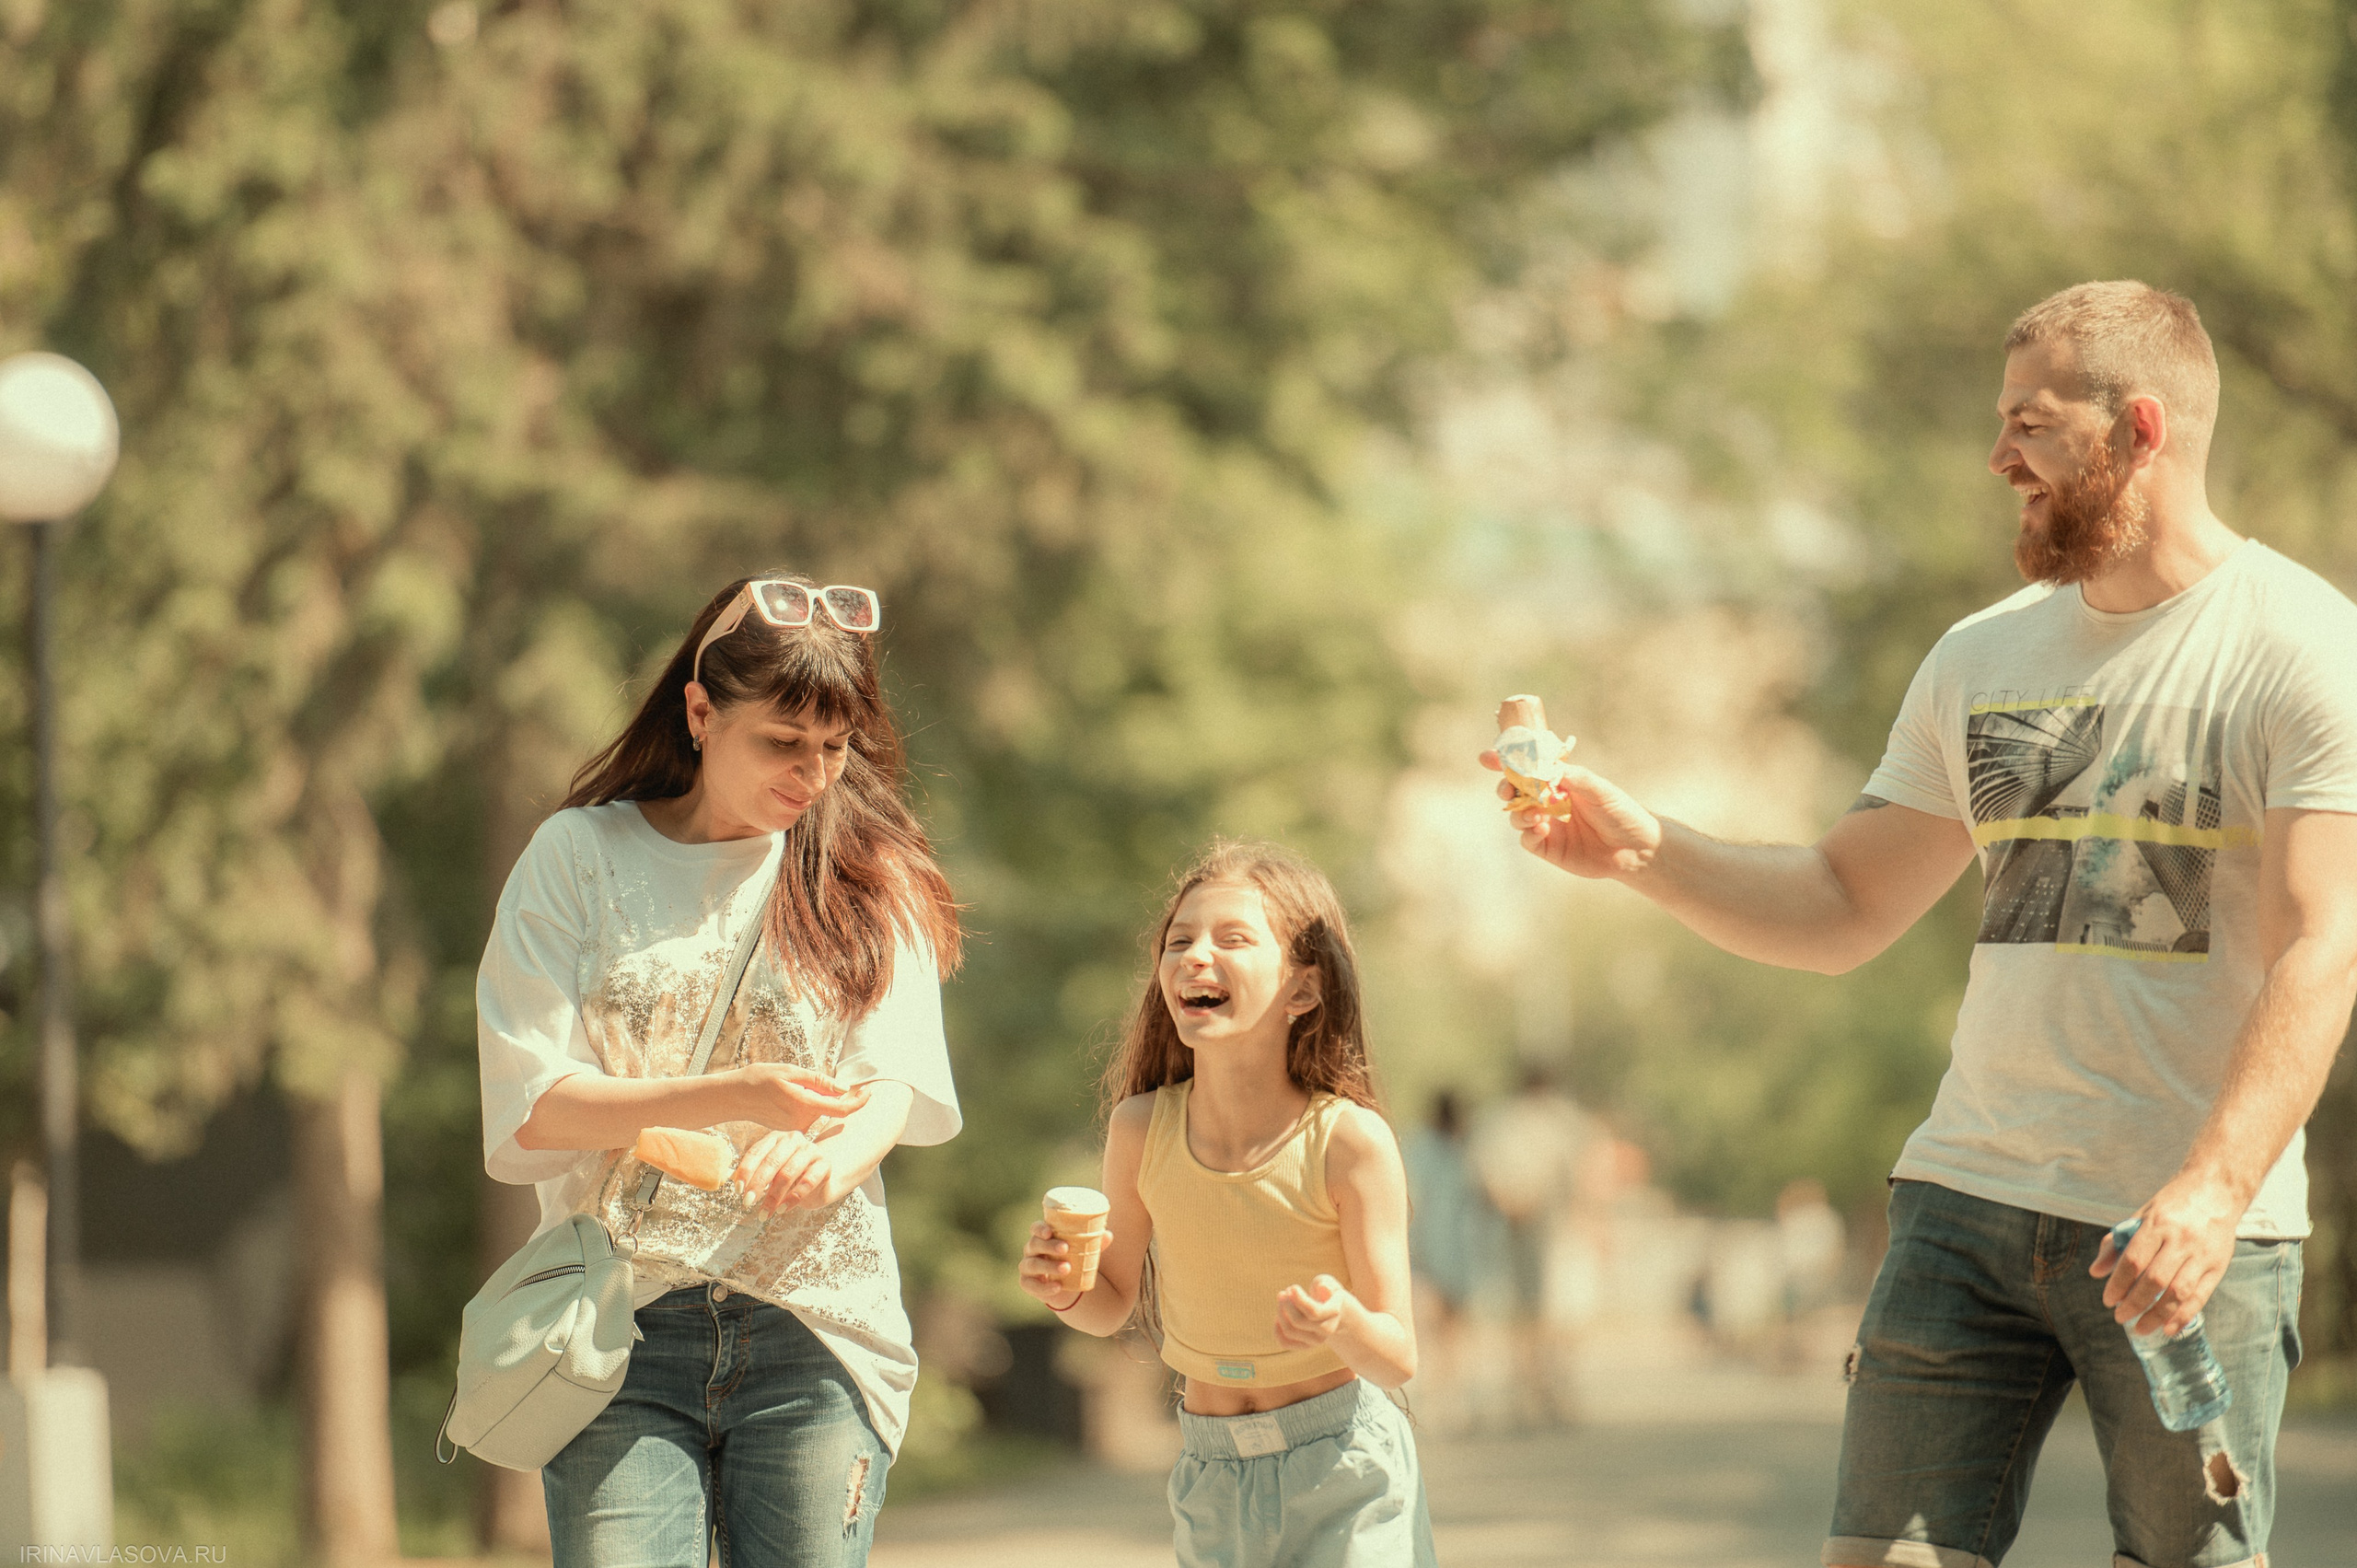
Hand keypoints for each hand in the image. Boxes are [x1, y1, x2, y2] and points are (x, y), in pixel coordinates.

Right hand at [731, 1064, 868, 1133]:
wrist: (735, 1096)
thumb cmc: (761, 1079)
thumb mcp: (791, 1072)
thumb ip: (820, 1081)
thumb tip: (845, 1087)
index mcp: (805, 1105)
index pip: (842, 1108)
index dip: (860, 1101)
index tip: (869, 1091)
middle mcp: (802, 1121)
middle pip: (830, 1107)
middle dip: (835, 1094)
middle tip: (824, 1079)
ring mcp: (796, 1127)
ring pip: (818, 1110)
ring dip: (818, 1098)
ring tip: (793, 1084)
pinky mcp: (790, 1129)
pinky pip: (807, 1115)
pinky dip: (807, 1104)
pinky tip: (788, 1094)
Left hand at [734, 1128, 841, 1211]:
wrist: (823, 1178)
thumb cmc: (790, 1175)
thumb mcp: (771, 1172)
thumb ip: (753, 1173)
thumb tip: (729, 1179)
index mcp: (776, 1138)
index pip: (757, 1152)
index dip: (745, 1171)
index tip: (737, 1191)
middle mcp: (793, 1139)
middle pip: (771, 1162)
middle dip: (757, 1184)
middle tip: (747, 1203)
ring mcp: (811, 1150)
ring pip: (788, 1173)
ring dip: (773, 1196)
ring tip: (764, 1213)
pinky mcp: (824, 1164)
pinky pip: (807, 1182)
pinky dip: (792, 1198)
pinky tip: (782, 1210)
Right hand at [1018, 1220, 1102, 1307]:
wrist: (1069, 1285)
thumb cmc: (1075, 1259)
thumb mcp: (1085, 1250)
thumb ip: (1095, 1243)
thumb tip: (1108, 1235)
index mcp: (1043, 1237)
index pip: (1036, 1228)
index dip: (1040, 1229)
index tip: (1051, 1232)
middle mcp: (1031, 1250)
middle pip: (1034, 1244)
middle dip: (1048, 1246)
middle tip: (1065, 1248)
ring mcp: (1027, 1267)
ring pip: (1032, 1264)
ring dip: (1049, 1266)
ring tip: (1067, 1268)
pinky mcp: (1027, 1283)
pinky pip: (1031, 1286)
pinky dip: (1044, 1287)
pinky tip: (1057, 1287)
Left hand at [1273, 1274, 1348, 1348]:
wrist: (1333, 1312)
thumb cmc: (1326, 1293)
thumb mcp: (1328, 1282)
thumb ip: (1327, 1283)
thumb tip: (1323, 1288)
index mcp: (1334, 1313)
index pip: (1313, 1312)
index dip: (1299, 1299)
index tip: (1292, 1287)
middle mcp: (1326, 1331)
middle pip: (1298, 1322)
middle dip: (1286, 1305)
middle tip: (1284, 1292)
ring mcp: (1315, 1341)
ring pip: (1290, 1331)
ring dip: (1280, 1313)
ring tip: (1282, 1299)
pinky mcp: (1305, 1346)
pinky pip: (1285, 1343)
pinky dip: (1277, 1329)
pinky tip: (1280, 1315)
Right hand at [1478, 752, 1661, 878]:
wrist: (1636, 848)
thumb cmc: (1620, 812)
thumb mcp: (1600, 789)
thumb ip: (1574, 777)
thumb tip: (1547, 768)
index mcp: (1558, 781)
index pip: (1526, 768)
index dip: (1505, 762)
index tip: (1488, 757)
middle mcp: (1547, 801)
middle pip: (1514, 791)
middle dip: (1505, 787)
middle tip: (1508, 789)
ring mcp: (1546, 824)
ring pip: (1516, 815)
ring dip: (1519, 812)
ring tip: (1535, 814)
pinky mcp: (1548, 847)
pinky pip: (1526, 839)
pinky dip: (1528, 833)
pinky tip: (1541, 829)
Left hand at [2091, 1179, 2241, 1337]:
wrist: (2215, 1190)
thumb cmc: (2172, 1205)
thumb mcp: (2141, 1214)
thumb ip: (2117, 1242)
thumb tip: (2096, 1271)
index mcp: (2157, 1224)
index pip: (2133, 1260)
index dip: (2118, 1283)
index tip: (2108, 1300)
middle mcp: (2181, 1240)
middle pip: (2155, 1280)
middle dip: (2134, 1303)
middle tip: (2119, 1316)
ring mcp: (2202, 1254)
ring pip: (2178, 1292)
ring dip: (2157, 1315)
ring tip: (2140, 1328)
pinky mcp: (2218, 1266)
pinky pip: (2200, 1296)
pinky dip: (2183, 1316)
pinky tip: (2168, 1329)